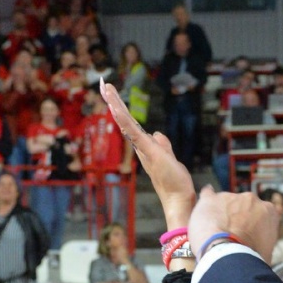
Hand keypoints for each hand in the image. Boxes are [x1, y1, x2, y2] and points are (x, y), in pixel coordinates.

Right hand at [98, 79, 193, 226]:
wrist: (178, 198)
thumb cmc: (174, 181)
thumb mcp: (169, 156)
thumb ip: (163, 144)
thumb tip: (157, 133)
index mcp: (144, 146)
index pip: (131, 123)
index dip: (122, 108)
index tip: (113, 94)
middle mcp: (139, 146)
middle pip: (124, 120)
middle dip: (114, 101)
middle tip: (103, 84)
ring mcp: (142, 149)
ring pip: (126, 123)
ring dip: (116, 105)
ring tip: (106, 89)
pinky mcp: (148, 151)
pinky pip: (134, 133)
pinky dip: (124, 120)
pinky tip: (116, 108)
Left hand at [186, 187, 278, 262]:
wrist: (229, 256)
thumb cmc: (249, 258)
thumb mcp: (267, 253)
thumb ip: (263, 242)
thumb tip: (260, 250)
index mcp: (268, 212)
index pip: (261, 215)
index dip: (253, 225)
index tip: (247, 234)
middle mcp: (251, 200)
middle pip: (243, 206)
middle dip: (237, 218)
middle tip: (231, 234)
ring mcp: (231, 197)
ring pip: (226, 203)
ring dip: (222, 214)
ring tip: (215, 233)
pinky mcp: (211, 199)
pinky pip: (207, 194)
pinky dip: (206, 203)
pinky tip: (204, 211)